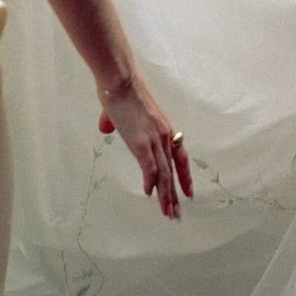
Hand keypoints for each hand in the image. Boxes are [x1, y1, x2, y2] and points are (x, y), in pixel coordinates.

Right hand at [98, 73, 194, 218]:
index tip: (189, 193)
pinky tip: (149, 194)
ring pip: (164, 174)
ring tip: (168, 213)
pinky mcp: (141, 142)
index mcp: (165, 128)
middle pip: (174, 171)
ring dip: (166, 196)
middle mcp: (165, 135)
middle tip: (177, 214)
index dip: (185, 177)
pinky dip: (150, 182)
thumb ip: (116, 120)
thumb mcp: (124, 108)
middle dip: (175, 195)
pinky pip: (149, 168)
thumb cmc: (121, 89)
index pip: (180, 158)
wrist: (121, 80)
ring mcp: (154, 139)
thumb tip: (105, 126)